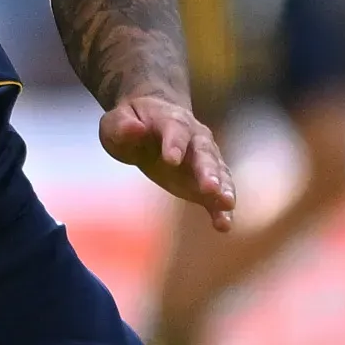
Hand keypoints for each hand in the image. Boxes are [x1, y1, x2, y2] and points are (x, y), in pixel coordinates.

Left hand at [99, 89, 234, 220]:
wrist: (151, 122)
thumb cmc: (132, 122)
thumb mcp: (117, 121)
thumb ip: (123, 126)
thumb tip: (134, 128)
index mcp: (171, 120)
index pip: (176, 130)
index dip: (175, 144)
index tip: (172, 160)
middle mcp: (195, 138)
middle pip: (204, 152)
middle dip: (208, 170)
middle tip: (211, 187)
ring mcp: (203, 159)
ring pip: (217, 172)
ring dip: (223, 188)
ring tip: (227, 205)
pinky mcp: (202, 182)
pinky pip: (215, 195)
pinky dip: (220, 209)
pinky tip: (224, 225)